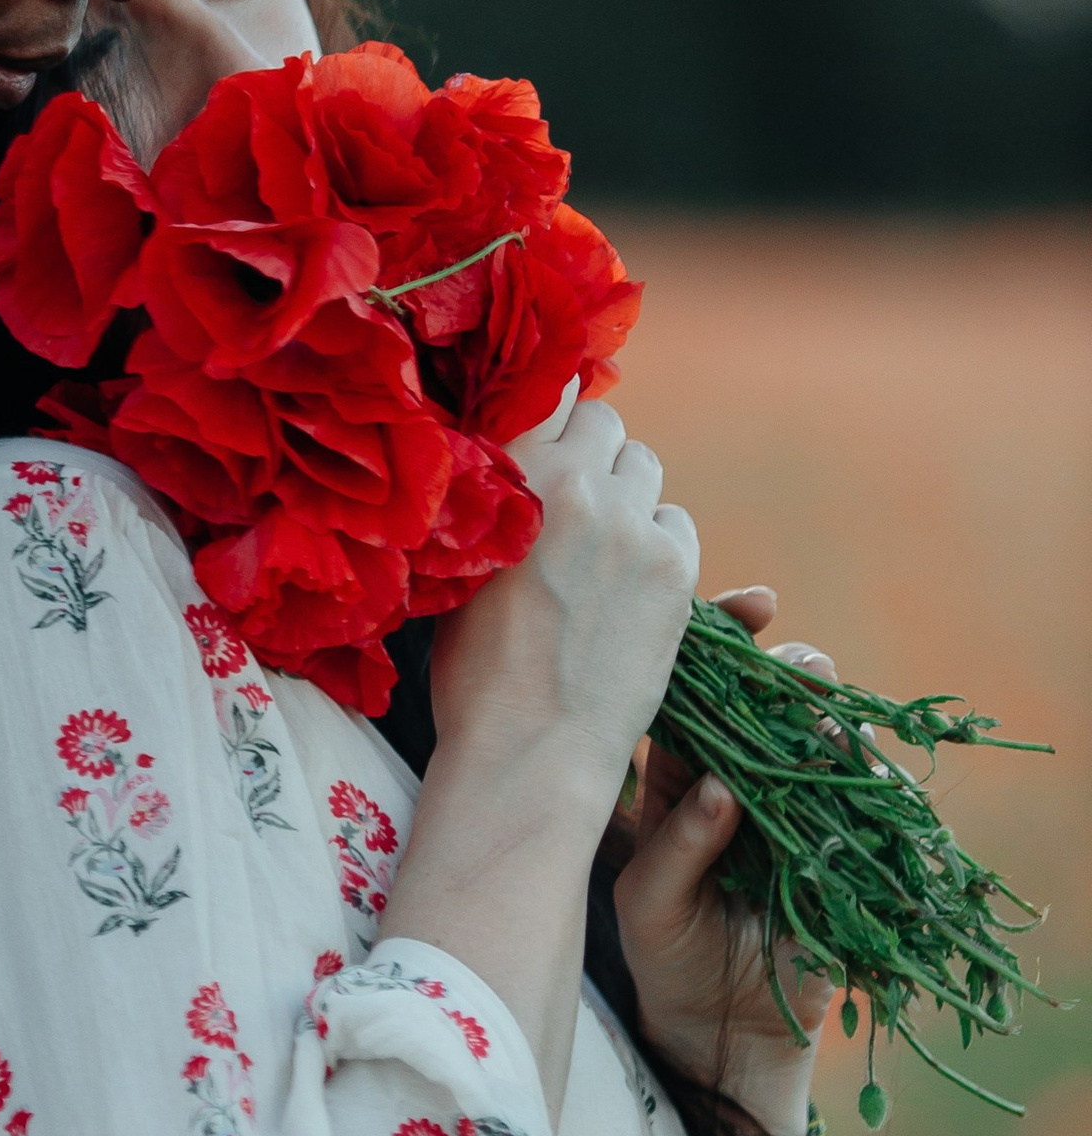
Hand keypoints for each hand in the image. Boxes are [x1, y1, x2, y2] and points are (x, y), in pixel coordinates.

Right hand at [427, 390, 700, 820]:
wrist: (529, 745)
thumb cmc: (474, 669)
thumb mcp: (459, 567)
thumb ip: (492, 503)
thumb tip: (514, 462)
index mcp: (510, 476)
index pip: (548, 390)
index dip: (550, 408)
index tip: (548, 430)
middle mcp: (577, 485)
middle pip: (605, 423)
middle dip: (591, 451)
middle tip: (573, 498)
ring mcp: (632, 524)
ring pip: (644, 466)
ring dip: (626, 491)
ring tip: (601, 544)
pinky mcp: (674, 566)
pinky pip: (676, 521)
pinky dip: (658, 539)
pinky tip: (631, 580)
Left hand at [614, 583, 837, 1120]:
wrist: (719, 1033)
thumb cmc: (666, 957)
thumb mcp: (647, 904)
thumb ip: (677, 845)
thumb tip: (723, 790)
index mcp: (681, 775)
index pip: (699, 690)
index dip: (722, 642)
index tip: (751, 605)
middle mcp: (742, 781)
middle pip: (770, 706)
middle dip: (790, 672)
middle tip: (798, 660)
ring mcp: (796, 814)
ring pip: (823, 746)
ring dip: (829, 721)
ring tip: (825, 712)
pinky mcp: (840, 854)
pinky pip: (862, 806)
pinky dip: (864, 781)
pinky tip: (857, 762)